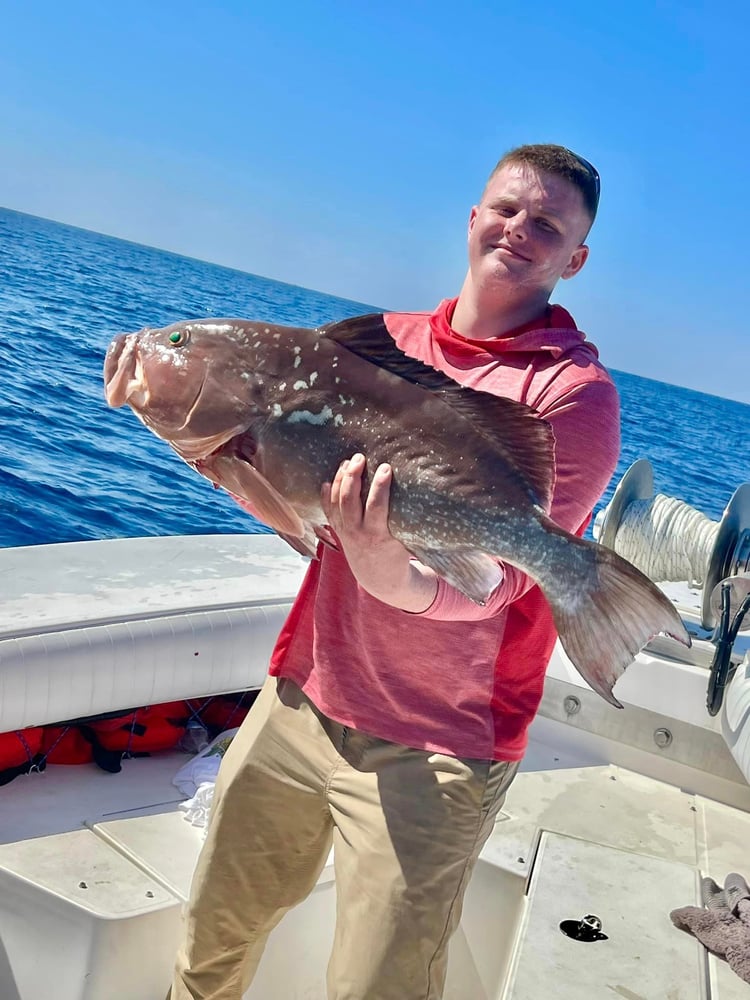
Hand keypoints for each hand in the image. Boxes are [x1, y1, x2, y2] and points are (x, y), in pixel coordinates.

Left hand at [321, 454, 437, 611]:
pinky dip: (326, 496)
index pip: (376, 506)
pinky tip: (327, 480)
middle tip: (361, 457)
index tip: (386, 467)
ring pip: (336, 502)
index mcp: (378, 536)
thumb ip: (406, 518)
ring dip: (340, 480)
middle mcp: (357, 533)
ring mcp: (345, 532)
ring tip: (348, 462)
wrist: (380, 579)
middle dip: (353, 476)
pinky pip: (328, 511)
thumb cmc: (399, 555)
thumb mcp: (406, 539)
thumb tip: (421, 488)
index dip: (380, 485)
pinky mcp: (338, 532)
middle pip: (349, 500)